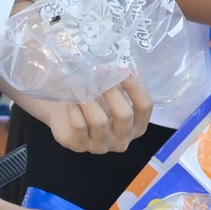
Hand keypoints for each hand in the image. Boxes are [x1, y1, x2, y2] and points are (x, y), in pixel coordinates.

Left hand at [15, 75, 152, 155]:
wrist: (65, 116)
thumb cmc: (94, 102)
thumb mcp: (112, 92)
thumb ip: (123, 80)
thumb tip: (128, 63)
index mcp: (137, 126)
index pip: (145, 106)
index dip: (135, 86)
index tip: (121, 69)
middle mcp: (122, 140)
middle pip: (124, 115)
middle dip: (111, 90)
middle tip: (99, 72)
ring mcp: (101, 146)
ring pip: (99, 121)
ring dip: (89, 97)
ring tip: (80, 81)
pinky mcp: (79, 146)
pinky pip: (79, 125)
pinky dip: (75, 107)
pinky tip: (71, 96)